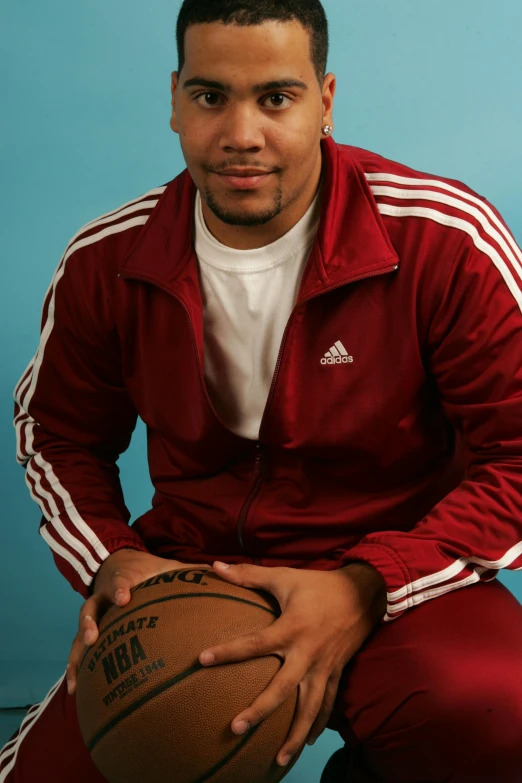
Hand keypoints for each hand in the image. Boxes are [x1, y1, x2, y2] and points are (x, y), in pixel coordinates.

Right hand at [66, 548, 209, 694]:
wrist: (118, 563)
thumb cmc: (149, 569)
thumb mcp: (167, 567)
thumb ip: (190, 572)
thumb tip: (220, 571)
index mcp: (125, 579)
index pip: (122, 582)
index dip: (121, 589)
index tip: (124, 599)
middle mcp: (105, 596)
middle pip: (92, 607)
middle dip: (90, 622)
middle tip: (93, 637)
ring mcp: (96, 612)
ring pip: (81, 631)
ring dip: (77, 652)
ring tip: (76, 676)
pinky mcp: (90, 627)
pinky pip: (80, 648)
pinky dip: (76, 667)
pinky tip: (75, 689)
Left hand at [199, 561, 386, 767]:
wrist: (365, 593)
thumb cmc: (319, 585)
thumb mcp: (284, 576)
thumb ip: (249, 575)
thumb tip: (216, 566)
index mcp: (292, 628)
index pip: (255, 643)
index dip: (228, 651)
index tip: (202, 659)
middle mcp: (307, 653)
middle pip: (282, 689)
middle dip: (259, 711)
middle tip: (235, 728)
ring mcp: (324, 667)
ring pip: (309, 708)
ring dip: (294, 734)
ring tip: (278, 759)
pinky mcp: (337, 672)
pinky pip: (328, 704)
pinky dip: (318, 725)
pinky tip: (306, 742)